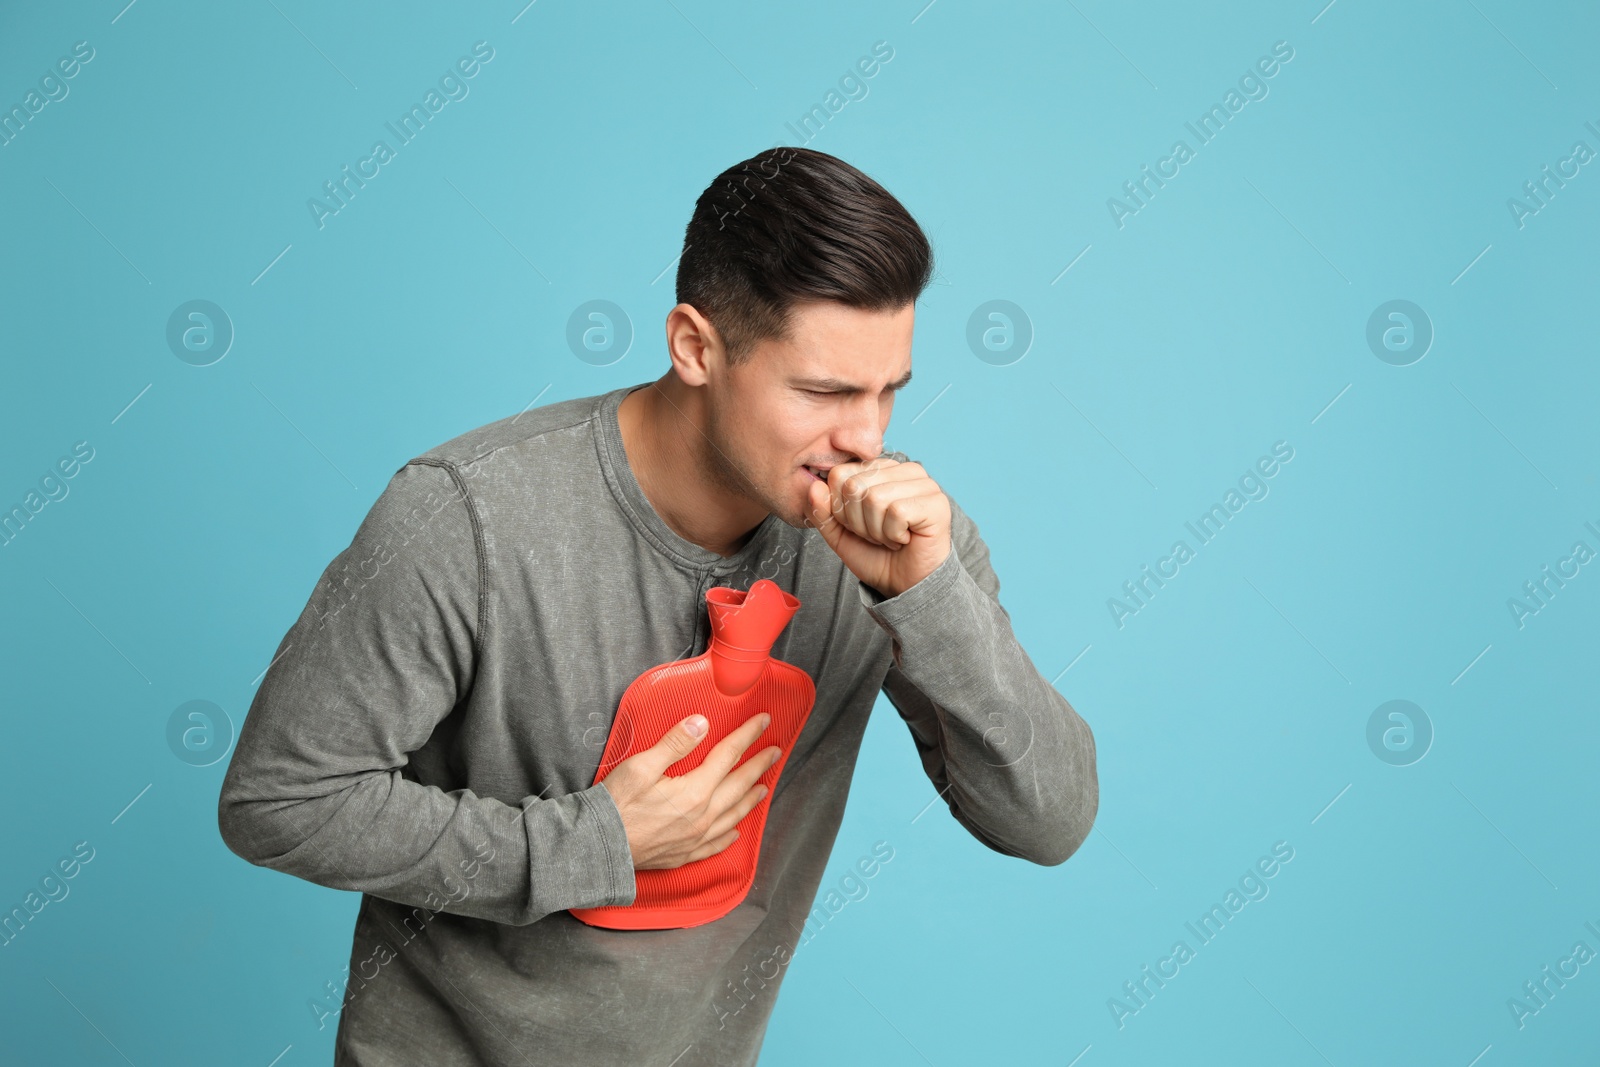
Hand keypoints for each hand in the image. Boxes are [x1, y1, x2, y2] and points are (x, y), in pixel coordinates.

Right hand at [599, 713, 781, 870]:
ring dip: (750, 799)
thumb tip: (702, 723)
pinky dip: (729, 836)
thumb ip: (674, 744)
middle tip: (774, 752)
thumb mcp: (641, 766)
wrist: (597, 848)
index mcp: (695, 791)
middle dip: (759, 766)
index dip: (747, 736)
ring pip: (733, 816)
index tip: (763, 722)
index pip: (728, 756)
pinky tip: (735, 833)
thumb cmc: (616, 805)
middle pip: (738, 786)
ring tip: (764, 788)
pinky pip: (716, 846)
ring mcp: (695, 839)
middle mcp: (702, 817)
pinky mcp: (683, 855)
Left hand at [806, 457, 951, 598]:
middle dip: (859, 522)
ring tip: (892, 537)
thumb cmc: (877, 556)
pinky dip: (893, 534)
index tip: (861, 525)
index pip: (840, 474)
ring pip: (875, 498)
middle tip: (878, 535)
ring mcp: (924, 483)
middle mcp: (903, 470)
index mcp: (880, 469)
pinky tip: (906, 539)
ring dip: (877, 530)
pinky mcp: (936, 502)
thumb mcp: (839, 534)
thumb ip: (823, 511)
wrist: (904, 585)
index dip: (842, 509)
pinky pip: (897, 511)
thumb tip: (814, 486)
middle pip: (855, 486)